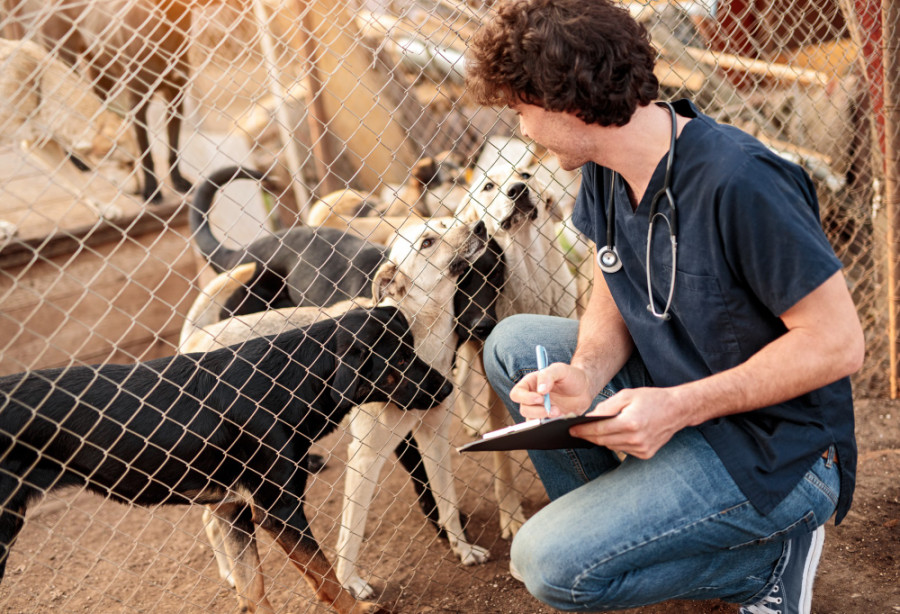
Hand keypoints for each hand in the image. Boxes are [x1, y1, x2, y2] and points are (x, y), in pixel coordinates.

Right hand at [509, 362, 596, 418]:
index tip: (540, 398)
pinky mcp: (548, 419)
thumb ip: (548, 375)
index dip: (525, 398)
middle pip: (524, 409)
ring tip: (559, 412)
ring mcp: (539, 409)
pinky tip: (562, 416)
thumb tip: (540, 390)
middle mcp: (532, 397)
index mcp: (530, 384)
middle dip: (538, 411)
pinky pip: (543, 426)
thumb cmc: (571, 376)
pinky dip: (551, 424)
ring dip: (545, 418)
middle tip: (553, 408)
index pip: (517, 393)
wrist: (585, 388)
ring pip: (532, 420)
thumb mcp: (560, 369)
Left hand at [569, 387, 686, 458]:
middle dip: (587, 436)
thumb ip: (606, 407)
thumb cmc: (651, 399)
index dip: (582, 430)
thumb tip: (589, 418)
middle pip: (602, 441)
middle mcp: (635, 439)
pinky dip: (616, 442)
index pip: (598, 430)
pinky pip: (623, 450)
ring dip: (601, 439)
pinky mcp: (646, 454)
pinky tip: (614, 434)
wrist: (677, 410)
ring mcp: (641, 449)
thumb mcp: (627, 395)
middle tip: (575, 431)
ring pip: (611, 446)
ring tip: (591, 432)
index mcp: (630, 423)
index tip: (570, 429)